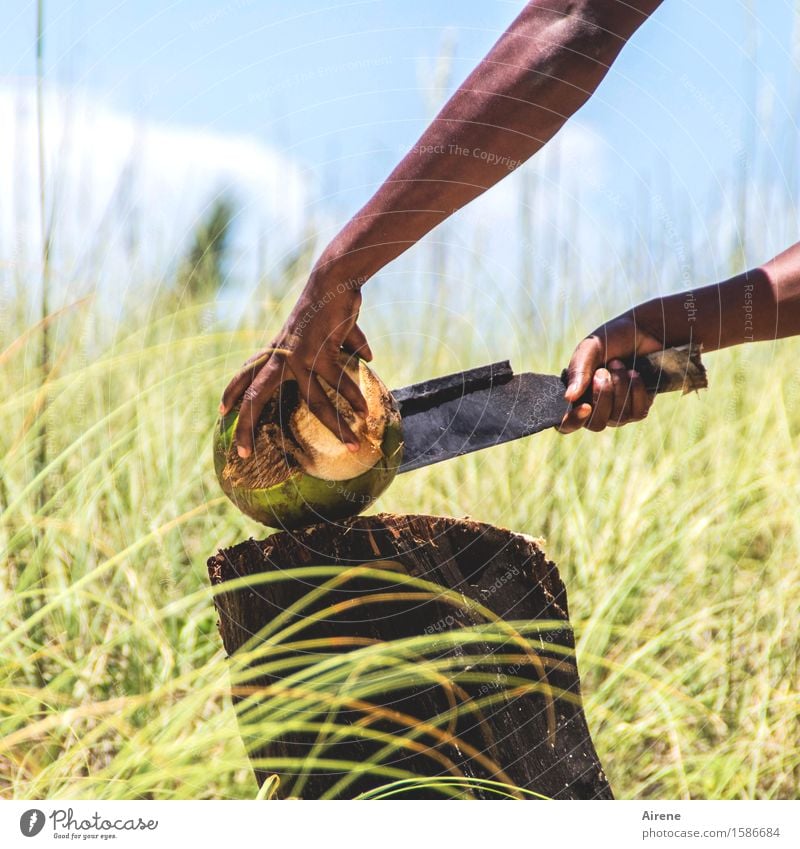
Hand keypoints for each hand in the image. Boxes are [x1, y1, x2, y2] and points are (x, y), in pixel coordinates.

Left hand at [220, 274, 372, 457]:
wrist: (332, 281)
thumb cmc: (329, 305)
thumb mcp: (330, 332)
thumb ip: (346, 347)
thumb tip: (368, 357)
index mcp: (277, 351)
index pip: (247, 373)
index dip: (233, 392)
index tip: (222, 411)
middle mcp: (281, 358)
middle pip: (258, 398)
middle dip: (246, 426)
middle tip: (240, 453)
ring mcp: (299, 358)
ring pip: (316, 402)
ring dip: (337, 426)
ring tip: (352, 444)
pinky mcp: (320, 354)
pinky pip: (340, 384)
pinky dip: (355, 398)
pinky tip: (366, 413)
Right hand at [558, 315, 662, 433]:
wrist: (642, 331)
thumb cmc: (610, 340)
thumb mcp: (589, 349)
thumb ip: (577, 371)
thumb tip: (568, 397)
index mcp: (576, 397)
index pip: (566, 425)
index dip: (573, 421)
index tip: (585, 406)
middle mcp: (595, 409)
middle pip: (596, 423)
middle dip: (602, 396)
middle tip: (603, 371)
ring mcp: (618, 413)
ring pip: (618, 417)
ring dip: (620, 387)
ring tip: (619, 364)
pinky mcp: (638, 409)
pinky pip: (637, 412)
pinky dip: (637, 390)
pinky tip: (635, 373)